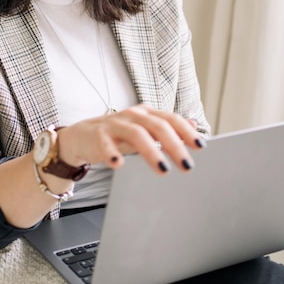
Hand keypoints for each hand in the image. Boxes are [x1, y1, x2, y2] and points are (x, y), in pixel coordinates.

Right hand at [56, 104, 205, 174]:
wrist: (83, 136)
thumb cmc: (118, 134)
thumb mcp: (145, 130)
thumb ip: (167, 128)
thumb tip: (194, 125)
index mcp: (146, 114)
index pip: (170, 119)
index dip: (186, 132)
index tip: (201, 146)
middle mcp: (133, 115)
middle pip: (157, 126)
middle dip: (174, 145)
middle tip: (187, 165)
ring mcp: (115, 123)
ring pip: (136, 134)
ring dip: (151, 152)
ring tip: (163, 169)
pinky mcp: (97, 135)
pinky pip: (106, 144)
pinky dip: (113, 153)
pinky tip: (119, 165)